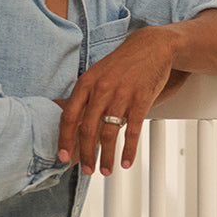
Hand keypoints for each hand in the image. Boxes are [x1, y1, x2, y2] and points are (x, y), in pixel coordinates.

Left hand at [57, 27, 188, 175]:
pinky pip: (132, 130)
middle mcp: (101, 90)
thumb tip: (73, 121)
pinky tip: (126, 161)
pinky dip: (128, 150)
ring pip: (109, 134)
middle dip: (86, 155)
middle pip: (88, 130)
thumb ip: (86, 96)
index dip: (65, 140)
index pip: (69, 117)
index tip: (64, 157)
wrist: (152, 47)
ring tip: (107, 170)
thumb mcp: (98, 74)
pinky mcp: (141, 100)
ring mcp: (121, 95)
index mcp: (86, 83)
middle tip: (87, 170)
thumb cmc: (124, 63)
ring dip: (107, 157)